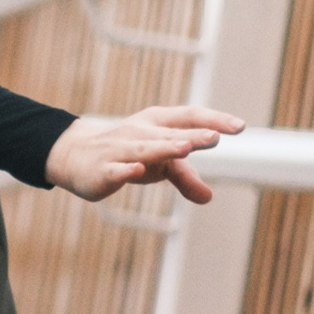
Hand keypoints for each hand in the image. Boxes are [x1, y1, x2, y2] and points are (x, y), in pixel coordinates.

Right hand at [45, 105, 245, 203]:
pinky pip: (116, 169)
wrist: (75, 155)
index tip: (239, 127)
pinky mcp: (102, 169)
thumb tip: (208, 197)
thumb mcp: (159, 164)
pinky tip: (137, 170)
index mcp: (157, 123)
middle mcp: (140, 132)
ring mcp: (119, 150)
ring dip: (164, 147)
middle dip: (191, 136)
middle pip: (169, 133)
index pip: (190, 117)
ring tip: (184, 148)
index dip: (213, 120)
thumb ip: (185, 177)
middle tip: (214, 138)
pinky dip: (126, 169)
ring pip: (144, 149)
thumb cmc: (127, 154)